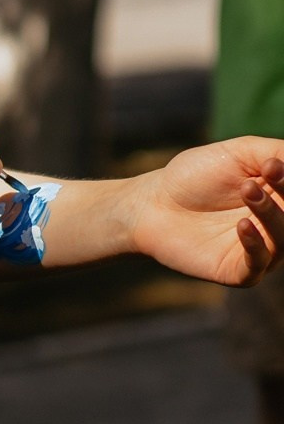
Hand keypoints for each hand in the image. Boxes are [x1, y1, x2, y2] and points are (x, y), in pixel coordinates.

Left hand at [129, 139, 283, 286]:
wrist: (152, 204)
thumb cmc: (195, 175)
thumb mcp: (238, 154)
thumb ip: (275, 152)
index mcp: (281, 198)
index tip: (272, 165)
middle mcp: (277, 226)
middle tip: (269, 172)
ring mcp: (261, 251)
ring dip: (271, 212)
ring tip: (247, 189)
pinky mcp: (239, 271)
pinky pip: (258, 264)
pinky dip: (255, 245)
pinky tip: (242, 225)